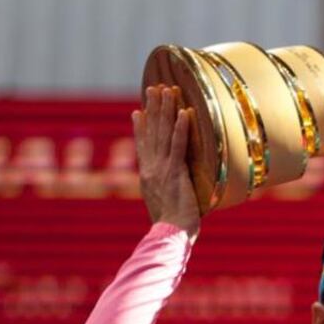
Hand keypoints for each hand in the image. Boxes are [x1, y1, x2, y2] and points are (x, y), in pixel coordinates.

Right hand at [132, 85, 200, 240]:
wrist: (171, 234)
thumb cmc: (171, 226)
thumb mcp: (162, 205)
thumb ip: (163, 192)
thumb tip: (164, 191)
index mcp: (147, 176)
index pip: (143, 146)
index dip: (141, 127)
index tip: (138, 111)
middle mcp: (151, 168)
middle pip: (151, 132)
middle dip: (153, 109)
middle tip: (154, 89)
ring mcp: (162, 169)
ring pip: (163, 133)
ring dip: (166, 110)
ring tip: (167, 90)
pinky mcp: (176, 172)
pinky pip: (179, 145)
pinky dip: (181, 128)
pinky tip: (184, 112)